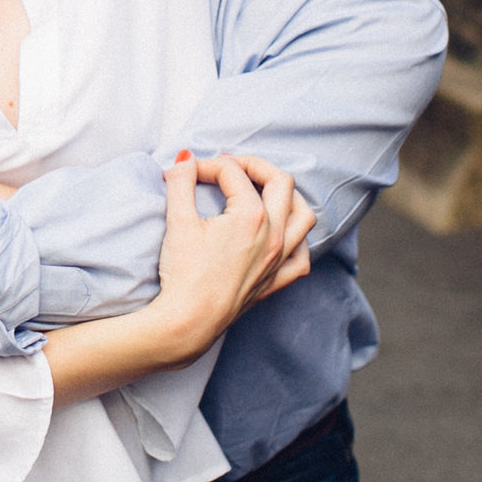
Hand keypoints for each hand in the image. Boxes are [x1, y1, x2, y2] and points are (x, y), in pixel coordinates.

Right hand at [145, 153, 316, 359]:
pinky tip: (280, 236)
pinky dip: (297, 242)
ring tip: (264, 191)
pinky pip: (302, 258)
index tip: (187, 172)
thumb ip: (181, 182)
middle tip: (230, 166)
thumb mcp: (178, 220)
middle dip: (255, 165)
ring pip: (303, 216)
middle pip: (280, 182)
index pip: (232, 172)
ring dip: (288, 197)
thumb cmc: (184, 274)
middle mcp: (274, 234)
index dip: (206, 165)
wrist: (188, 322)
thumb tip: (184, 160)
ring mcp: (279, 259)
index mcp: (251, 216)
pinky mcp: (276, 282)